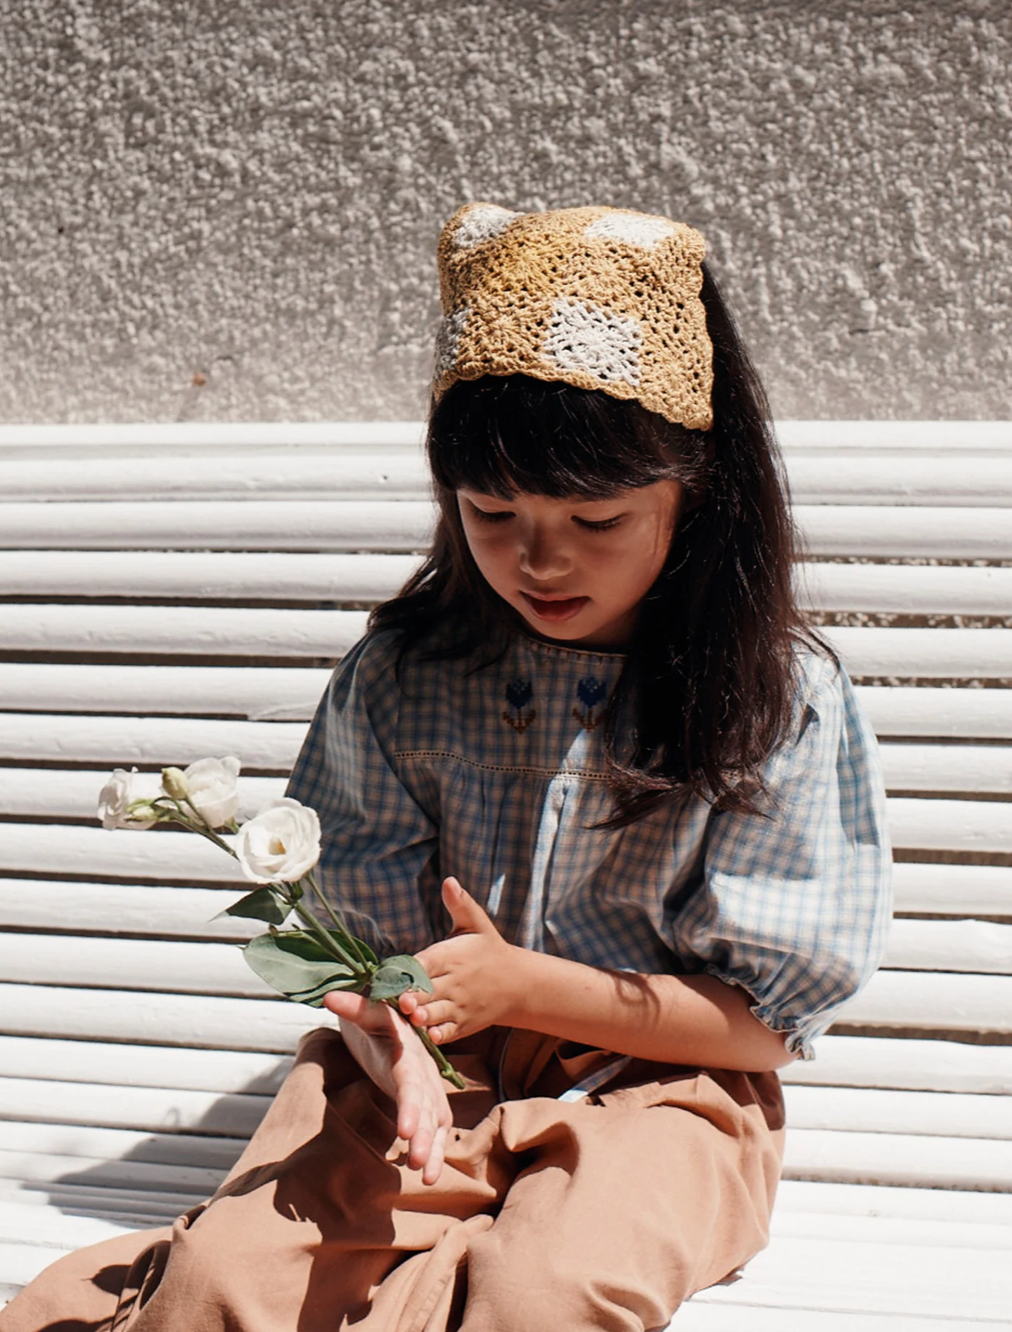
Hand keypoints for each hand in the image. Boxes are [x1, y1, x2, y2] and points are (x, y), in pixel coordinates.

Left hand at [322, 989, 451, 1184]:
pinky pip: (435, 1128)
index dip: (411, 1106)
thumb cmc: (376, 1015)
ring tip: (427, 1177)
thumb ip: (352, 1006)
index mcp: (409, 1051)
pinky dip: (435, 1150)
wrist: (392, 1016)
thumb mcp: (365, 1010)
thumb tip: (330, 997)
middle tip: (418, 1163)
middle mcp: (423, 1072)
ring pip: (436, 1120)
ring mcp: (427, 1088)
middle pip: (428, 1106)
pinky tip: (426, 1175)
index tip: (407, 1132)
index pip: (411, 1081)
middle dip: (426, 1136)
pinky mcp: (425, 1102)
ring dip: (434, 1148)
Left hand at [399, 877, 517, 1044]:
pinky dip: (437, 1035)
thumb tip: (449, 880)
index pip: (426, 962)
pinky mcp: (462, 1025)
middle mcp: (454, 982)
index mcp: (452, 956)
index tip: (391, 972)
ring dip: (422, 1016)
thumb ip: (460, 904)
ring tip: (411, 1016)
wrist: (517, 983)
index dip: (409, 969)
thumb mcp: (476, 924)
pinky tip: (426, 1035)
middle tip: (399, 998)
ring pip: (436, 1013)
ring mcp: (459, 1006)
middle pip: (427, 990)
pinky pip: (448, 1033)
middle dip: (412, 995)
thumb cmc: (488, 949)